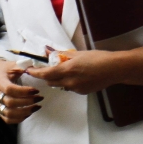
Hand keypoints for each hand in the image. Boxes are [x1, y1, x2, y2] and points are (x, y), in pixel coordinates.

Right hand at [0, 58, 41, 123]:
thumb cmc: (4, 69)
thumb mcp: (12, 65)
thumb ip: (23, 67)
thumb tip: (37, 70)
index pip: (9, 89)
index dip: (24, 92)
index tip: (36, 90)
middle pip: (10, 103)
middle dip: (27, 102)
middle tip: (39, 98)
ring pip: (9, 113)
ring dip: (25, 112)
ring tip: (36, 106)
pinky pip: (8, 119)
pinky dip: (19, 118)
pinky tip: (29, 112)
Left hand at [26, 48, 142, 93]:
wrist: (114, 69)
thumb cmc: (97, 57)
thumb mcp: (77, 54)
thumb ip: (61, 54)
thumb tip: (48, 51)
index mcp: (67, 70)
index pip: (46, 74)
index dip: (36, 73)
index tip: (29, 71)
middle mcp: (70, 82)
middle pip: (51, 81)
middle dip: (47, 75)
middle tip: (48, 67)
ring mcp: (76, 89)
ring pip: (60, 85)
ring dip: (58, 79)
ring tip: (66, 70)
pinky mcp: (83, 92)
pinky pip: (70, 87)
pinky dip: (68, 82)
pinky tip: (77, 75)